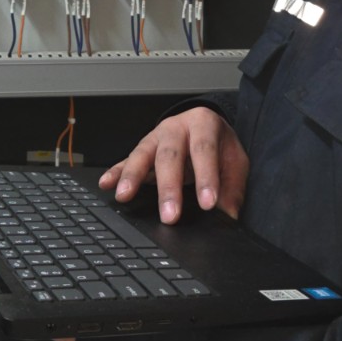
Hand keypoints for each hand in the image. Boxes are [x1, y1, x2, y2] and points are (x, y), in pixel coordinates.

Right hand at [98, 106, 248, 224]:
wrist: (204, 126)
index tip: (208, 204)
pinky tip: (107, 183)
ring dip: (132, 177)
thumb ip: (233, 186)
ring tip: (125, 196)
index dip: (206, 177)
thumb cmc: (219, 145)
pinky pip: (125, 160)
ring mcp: (155, 137)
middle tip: (170, 216)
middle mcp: (176, 127)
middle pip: (170, 156)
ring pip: (142, 155)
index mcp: (203, 124)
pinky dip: (115, 172)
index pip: (205, 150)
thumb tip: (229, 215)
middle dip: (169, 187)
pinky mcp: (142, 149)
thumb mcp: (235, 160)